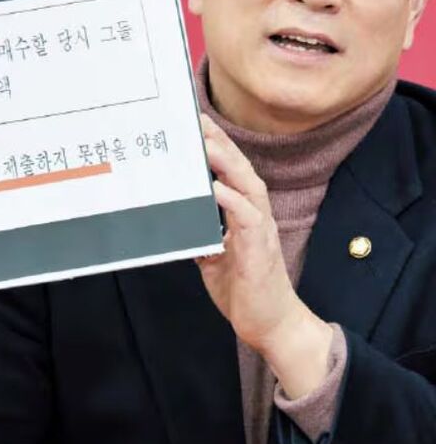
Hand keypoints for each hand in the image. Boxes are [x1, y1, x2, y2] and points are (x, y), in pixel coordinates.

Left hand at [197, 114, 332, 397]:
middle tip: (197, 119)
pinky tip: (214, 187)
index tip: (193, 122)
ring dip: (225, 163)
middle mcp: (255, 213)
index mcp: (244, 211)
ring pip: (246, 185)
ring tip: (205, 143)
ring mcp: (260, 230)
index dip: (215, 145)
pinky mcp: (259, 250)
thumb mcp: (211, 253)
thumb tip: (174, 213)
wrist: (269, 324)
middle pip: (239, 168)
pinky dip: (231, 200)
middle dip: (219, 141)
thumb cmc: (242, 286)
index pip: (230, 170)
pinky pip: (247, 218)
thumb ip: (199, 229)